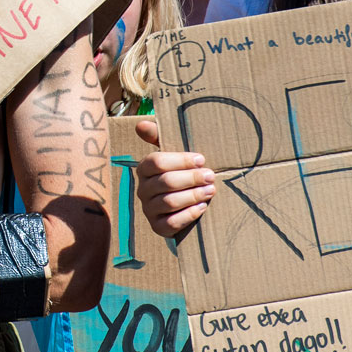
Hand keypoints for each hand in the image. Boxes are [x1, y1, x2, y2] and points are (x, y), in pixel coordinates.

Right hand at [134, 119, 214, 237]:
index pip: (156, 162)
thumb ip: (157, 136)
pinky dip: (188, 215)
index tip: (202, 159)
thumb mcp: (171, 153)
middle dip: (191, 178)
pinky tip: (202, 207)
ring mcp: (148, 209)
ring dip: (193, 195)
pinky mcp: (157, 227)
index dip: (180, 160)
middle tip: (211, 176)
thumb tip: (140, 124)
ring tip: (211, 191)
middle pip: (165, 182)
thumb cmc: (179, 172)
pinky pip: (171, 223)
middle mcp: (143, 189)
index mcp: (144, 169)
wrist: (183, 204)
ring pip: (169, 202)